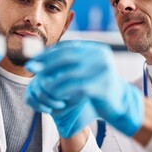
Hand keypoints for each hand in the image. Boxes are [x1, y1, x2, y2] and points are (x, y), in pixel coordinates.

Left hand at [25, 41, 143, 137]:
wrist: (120, 103)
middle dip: (46, 63)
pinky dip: (62, 90)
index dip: (47, 53)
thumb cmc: (97, 86)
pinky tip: (53, 94)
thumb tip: (40, 59)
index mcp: (95, 49)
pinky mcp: (103, 86)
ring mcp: (103, 70)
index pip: (67, 47)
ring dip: (52, 79)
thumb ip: (69, 63)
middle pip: (67, 57)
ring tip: (41, 85)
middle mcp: (100, 56)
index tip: (33, 60)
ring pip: (70, 73)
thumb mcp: (85, 70)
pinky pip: (76, 87)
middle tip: (31, 69)